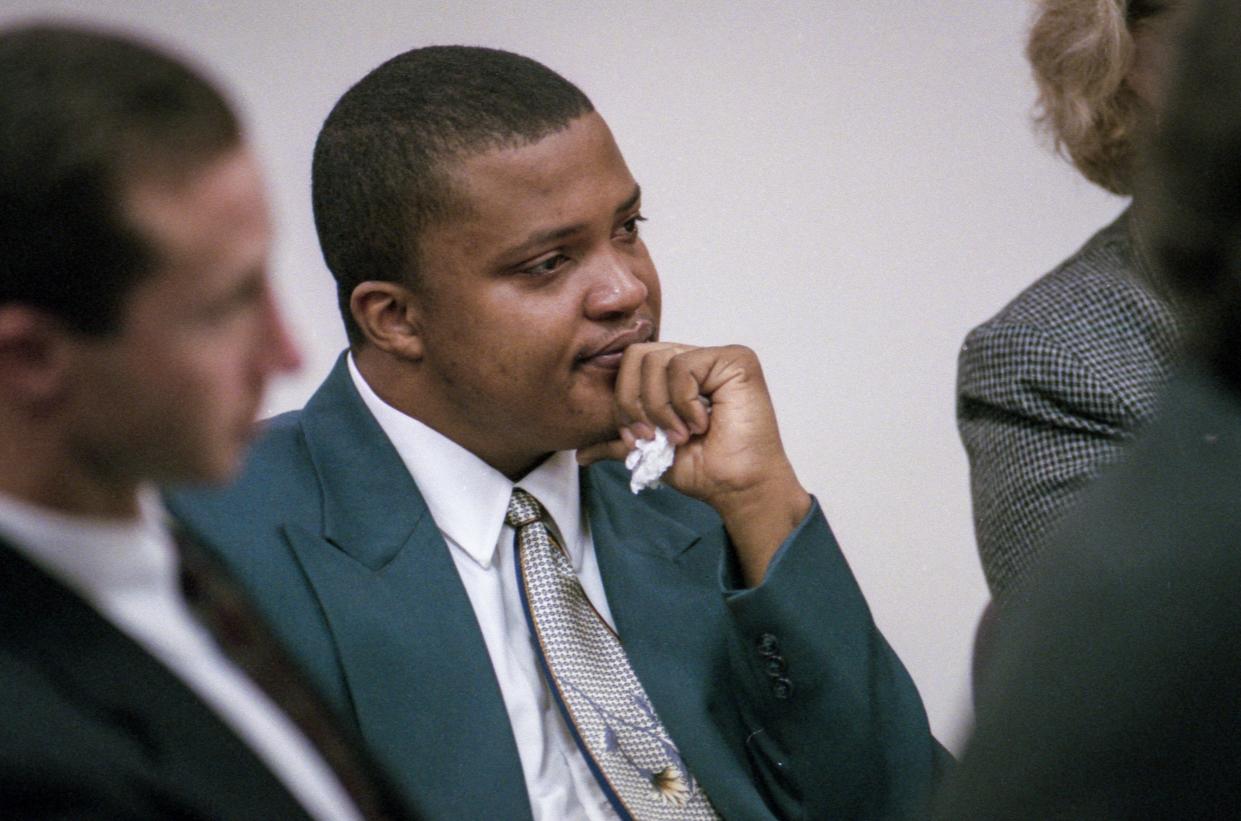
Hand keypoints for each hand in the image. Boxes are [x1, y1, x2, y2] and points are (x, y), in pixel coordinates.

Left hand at [578, 342, 810, 584]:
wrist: (737, 488)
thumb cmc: (705, 470)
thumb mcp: (649, 453)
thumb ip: (618, 442)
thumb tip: (580, 452)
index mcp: (675, 377)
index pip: (630, 364)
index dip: (623, 401)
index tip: (636, 439)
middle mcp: (694, 360)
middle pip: (637, 356)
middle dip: (635, 403)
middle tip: (654, 436)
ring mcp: (715, 357)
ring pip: (656, 360)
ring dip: (661, 407)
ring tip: (680, 434)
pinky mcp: (735, 359)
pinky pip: (683, 366)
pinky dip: (683, 401)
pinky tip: (701, 423)